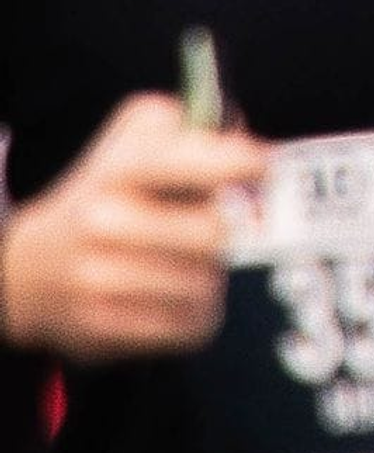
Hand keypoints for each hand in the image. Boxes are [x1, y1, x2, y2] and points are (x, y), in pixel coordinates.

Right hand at [0, 93, 243, 356]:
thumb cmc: (106, 193)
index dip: (244, 164)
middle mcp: (104, 220)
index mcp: (120, 166)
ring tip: (195, 263)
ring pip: (206, 284)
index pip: (196, 161)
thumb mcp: (134, 138)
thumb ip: (194, 124)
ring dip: (214, 275)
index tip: (264, 169)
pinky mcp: (102, 328)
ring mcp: (98, 277)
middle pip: (215, 233)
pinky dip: (197, 313)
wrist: (30, 269)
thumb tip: (252, 142)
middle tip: (229, 227)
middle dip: (232, 232)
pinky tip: (177, 297)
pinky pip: (189, 326)